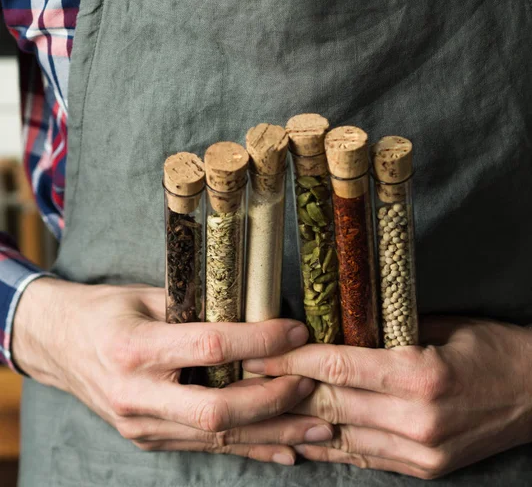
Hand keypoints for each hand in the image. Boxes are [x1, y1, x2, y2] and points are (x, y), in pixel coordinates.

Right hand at [12, 277, 332, 464]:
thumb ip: (199, 307)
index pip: (209, 347)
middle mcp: (136, 394)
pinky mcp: (149, 437)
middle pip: (217, 409)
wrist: (58, 344)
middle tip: (311, 381)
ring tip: (320, 424)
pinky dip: (250, 447)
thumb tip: (258, 313)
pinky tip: (286, 448)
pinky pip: (206, 445)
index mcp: (134, 349)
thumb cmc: (106, 311)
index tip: (296, 330)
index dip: (259, 340)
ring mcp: (141, 424)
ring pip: (217, 436)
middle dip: (273, 398)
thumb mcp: (148, 296)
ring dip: (273, 431)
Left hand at [243, 317, 531, 477]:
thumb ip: (385, 331)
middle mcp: (417, 419)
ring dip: (298, 421)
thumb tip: (335, 328)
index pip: (338, 367)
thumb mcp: (438, 325)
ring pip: (340, 435)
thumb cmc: (490, 348)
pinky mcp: (424, 470)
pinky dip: (329, 445)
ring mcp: (421, 452)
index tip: (258, 354)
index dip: (292, 361)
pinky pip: (363, 457)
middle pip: (331, 404)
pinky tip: (302, 435)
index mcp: (420, 374)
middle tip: (247, 377)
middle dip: (283, 390)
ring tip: (262, 406)